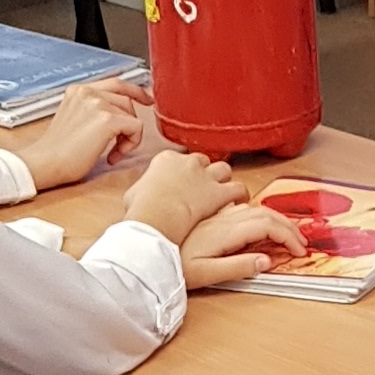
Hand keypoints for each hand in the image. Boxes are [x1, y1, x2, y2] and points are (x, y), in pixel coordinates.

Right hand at [19, 80, 157, 184]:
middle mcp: (87, 91)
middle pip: (126, 99)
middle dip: (129, 122)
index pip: (115, 83)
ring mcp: (97, 103)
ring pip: (132, 114)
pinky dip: (130, 144)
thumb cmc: (58, 151)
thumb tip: (121, 114)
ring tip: (112, 152)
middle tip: (119, 144)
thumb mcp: (75, 119)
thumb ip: (94, 110)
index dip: (135, 91)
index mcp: (78, 90)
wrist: (45, 163)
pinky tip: (113, 156)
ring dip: (128, 136)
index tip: (147, 100)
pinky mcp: (107, 119)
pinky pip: (136, 127)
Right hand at [112, 147, 238, 246]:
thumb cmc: (141, 208)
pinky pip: (238, 188)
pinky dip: (240, 195)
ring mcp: (205, 175)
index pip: (179, 159)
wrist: (156, 215)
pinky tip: (239, 203)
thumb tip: (140, 196)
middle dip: (204, 174)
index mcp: (166, 159)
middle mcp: (188, 163)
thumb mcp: (133, 193)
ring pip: (223, 169)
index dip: (183, 172)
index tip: (181, 184)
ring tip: (223, 193)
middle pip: (203, 162)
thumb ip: (142, 189)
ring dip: (224, 180)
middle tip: (202, 189)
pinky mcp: (219, 192)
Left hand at [175, 200, 305, 289]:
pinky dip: (260, 214)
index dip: (288, 237)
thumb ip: (237, 268)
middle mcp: (224, 219)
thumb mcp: (206, 275)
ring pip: (255, 208)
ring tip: (288, 233)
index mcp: (226, 231)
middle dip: (289, 226)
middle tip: (301, 242)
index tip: (299, 251)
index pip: (267, 227)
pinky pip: (242, 208)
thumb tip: (266, 262)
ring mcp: (217, 216)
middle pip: (266, 213)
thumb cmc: (173, 265)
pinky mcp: (211, 217)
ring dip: (277, 218)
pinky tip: (261, 222)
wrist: (148, 249)